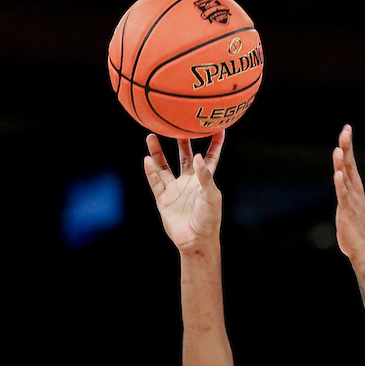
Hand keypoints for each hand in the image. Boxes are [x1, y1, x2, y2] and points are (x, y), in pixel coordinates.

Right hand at [144, 133, 224, 250]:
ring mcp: (175, 191)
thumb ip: (205, 177)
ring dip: (157, 153)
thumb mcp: (211, 197)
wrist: (195, 241)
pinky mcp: (163, 200)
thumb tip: (198, 156)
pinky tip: (147, 159)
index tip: (217, 126)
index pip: (211, 157)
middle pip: (184, 157)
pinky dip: (150, 171)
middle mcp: (188, 182)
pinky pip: (155, 183)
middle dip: (181, 141)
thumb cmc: (209, 220)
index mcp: (203, 181)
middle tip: (176, 124)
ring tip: (151, 136)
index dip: (215, 143)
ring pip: (164, 167)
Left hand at [333, 124, 364, 266]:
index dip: (348, 146)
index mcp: (355, 187)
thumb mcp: (348, 205)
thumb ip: (345, 193)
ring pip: (345, 178)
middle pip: (349, 164)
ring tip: (338, 148)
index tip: (347, 128)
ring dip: (341, 163)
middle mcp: (354, 190)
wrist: (362, 248)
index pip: (350, 162)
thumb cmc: (354, 227)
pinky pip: (343, 195)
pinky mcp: (346, 211)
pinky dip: (340, 184)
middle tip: (346, 129)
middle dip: (347, 146)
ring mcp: (351, 200)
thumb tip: (342, 181)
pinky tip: (337, 174)